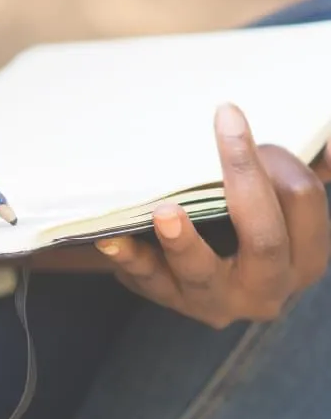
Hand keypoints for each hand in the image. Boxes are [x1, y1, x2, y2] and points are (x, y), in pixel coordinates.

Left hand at [95, 103, 329, 328]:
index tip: (233, 119)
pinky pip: (145, 278)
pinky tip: (109, 240)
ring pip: (202, 272)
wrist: (185, 266)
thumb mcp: (278, 200)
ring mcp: (213, 299)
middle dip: (245, 183)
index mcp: (304, 258)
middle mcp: (267, 288)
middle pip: (264, 240)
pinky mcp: (165, 296)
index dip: (275, 159)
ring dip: (183, 242)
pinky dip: (128, 257)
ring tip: (165, 213)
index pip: (303, 202)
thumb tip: (328, 141)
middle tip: (226, 131)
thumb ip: (298, 171)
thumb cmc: (240, 220)